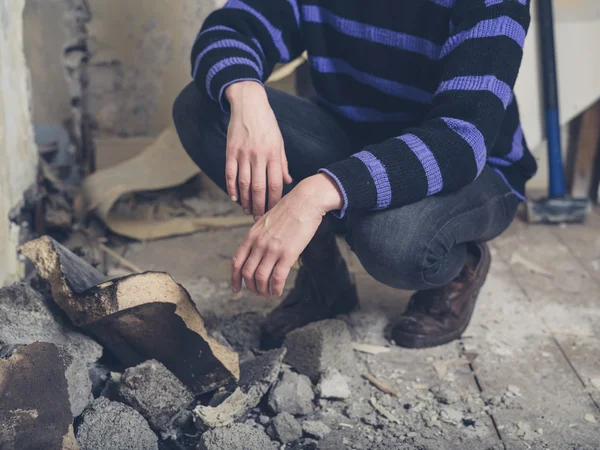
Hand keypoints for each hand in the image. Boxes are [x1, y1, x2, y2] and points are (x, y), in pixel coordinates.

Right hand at [225, 81, 292, 218]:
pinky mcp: (230, 151)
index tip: (273, 212)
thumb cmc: (267, 124)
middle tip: (258, 218)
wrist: (249, 104)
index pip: (275, 185)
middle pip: (258, 188)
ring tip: (246, 210)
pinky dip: (231, 188)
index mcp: (274, 155)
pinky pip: (230, 174)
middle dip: (259, 206)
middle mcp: (259, 156)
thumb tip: (287, 182)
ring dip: (245, 200)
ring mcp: (243, 154)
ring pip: (243, 184)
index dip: (274, 201)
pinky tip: (234, 198)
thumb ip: (282, 163)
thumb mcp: (280, 142)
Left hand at [231, 174, 343, 297]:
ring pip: (260, 278)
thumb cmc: (289, 210)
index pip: (237, 262)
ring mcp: (272, 249)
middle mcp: (259, 244)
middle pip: (247, 273)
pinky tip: (278, 292)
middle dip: (251, 287)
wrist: (305, 201)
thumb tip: (256, 250)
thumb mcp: (266, 221)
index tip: (235, 289)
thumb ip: (259, 236)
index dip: (234, 278)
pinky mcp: (288, 254)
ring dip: (263, 290)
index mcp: (251, 236)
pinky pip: (277, 278)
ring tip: (268, 294)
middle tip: (258, 292)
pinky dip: (276, 289)